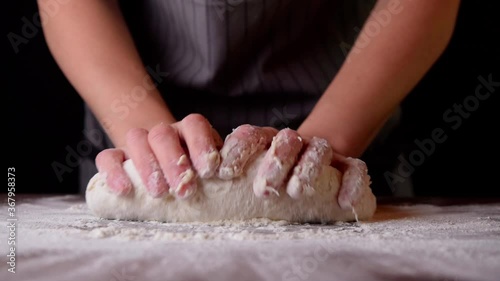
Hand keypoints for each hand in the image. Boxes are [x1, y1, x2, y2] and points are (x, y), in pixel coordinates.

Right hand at [95, 114, 222, 197]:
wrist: (164, 165)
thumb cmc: (195, 171)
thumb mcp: (210, 167)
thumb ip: (220, 168)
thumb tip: (235, 178)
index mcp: (190, 130)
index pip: (194, 124)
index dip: (201, 144)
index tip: (209, 171)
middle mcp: (164, 131)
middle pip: (163, 134)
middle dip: (174, 162)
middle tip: (184, 191)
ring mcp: (139, 142)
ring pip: (136, 139)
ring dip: (147, 166)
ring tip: (160, 193)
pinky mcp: (117, 156)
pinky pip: (108, 157)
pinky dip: (113, 171)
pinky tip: (123, 190)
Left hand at [219, 125, 369, 210]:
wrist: (312, 168)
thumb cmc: (273, 177)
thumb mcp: (248, 177)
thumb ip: (231, 177)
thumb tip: (199, 185)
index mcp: (267, 141)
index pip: (252, 135)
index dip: (238, 150)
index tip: (222, 173)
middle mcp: (294, 141)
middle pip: (287, 138)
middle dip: (275, 161)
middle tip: (264, 189)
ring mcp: (322, 151)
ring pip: (319, 148)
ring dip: (308, 168)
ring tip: (297, 192)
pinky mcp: (348, 165)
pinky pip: (355, 168)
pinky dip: (351, 183)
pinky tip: (343, 202)